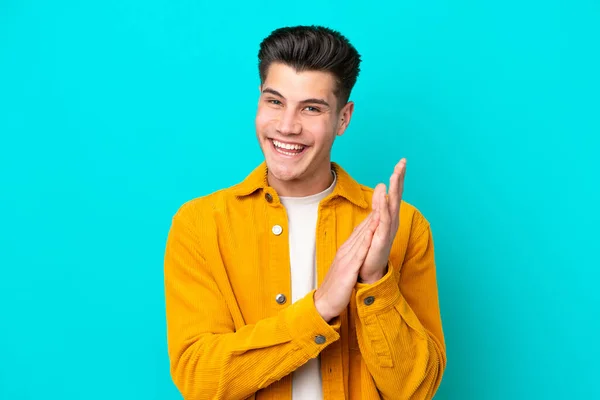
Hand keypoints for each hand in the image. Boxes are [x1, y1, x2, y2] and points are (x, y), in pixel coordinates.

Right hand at [314, 209, 379, 321]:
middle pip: (362, 228)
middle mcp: (346, 251)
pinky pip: (358, 253)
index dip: (372, 215)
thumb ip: (352, 258)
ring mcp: (346, 259)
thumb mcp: (346, 268)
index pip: (361, 230)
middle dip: (374, 211)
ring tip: (382, 206)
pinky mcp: (347, 269)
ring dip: (371, 221)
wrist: (323, 303)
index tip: (383, 202)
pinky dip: (365, 241)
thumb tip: (360, 251)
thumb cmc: (336, 287)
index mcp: (346, 251)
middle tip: (384, 193)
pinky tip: (372, 232)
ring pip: (361, 237)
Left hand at [359, 158, 406, 283]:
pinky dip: (384, 210)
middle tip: (402, 163)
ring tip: (394, 175)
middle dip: (399, 179)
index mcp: (390, 217)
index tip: (401, 162)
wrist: (368, 271)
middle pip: (396, 196)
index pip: (395, 194)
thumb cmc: (372, 247)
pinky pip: (383, 222)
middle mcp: (392, 222)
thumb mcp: (375, 221)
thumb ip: (378, 204)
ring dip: (394, 191)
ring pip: (392, 206)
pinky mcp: (381, 240)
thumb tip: (381, 186)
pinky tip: (384, 199)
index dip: (398, 178)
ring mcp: (388, 230)